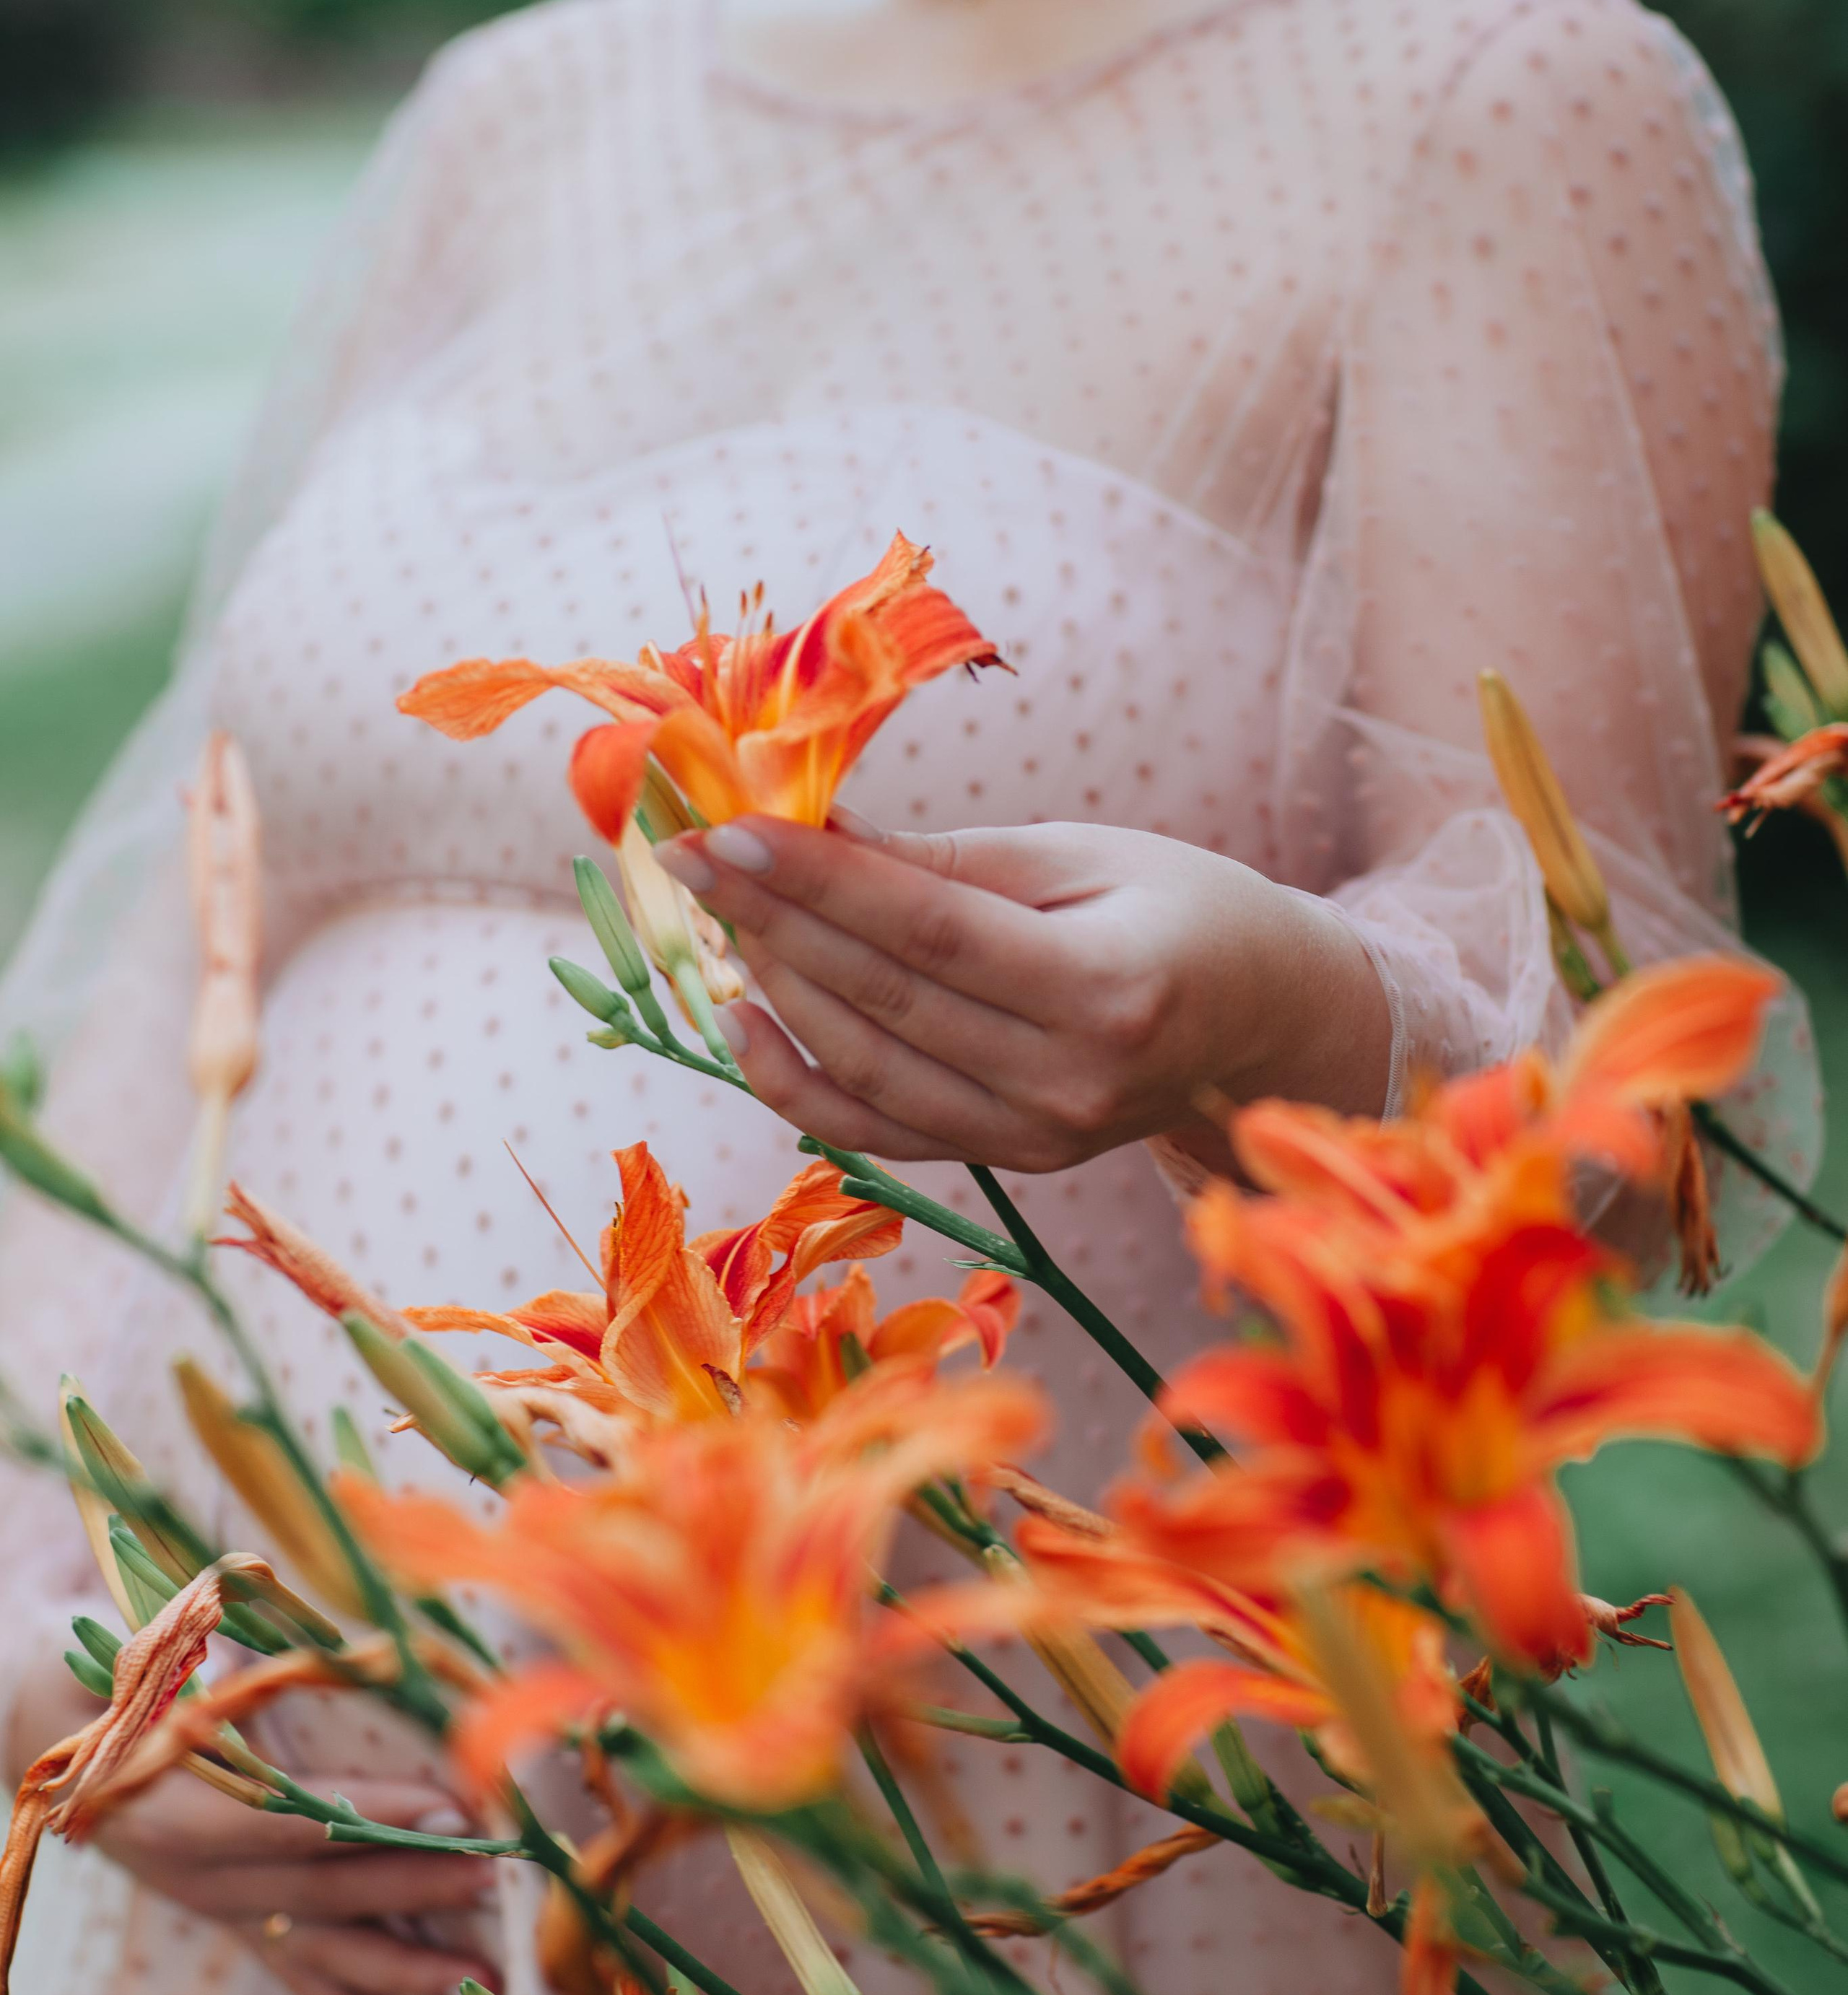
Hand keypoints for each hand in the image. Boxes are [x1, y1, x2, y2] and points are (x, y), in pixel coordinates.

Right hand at [8, 1652, 497, 1994]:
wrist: (48, 1741)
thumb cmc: (98, 1687)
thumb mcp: (138, 1664)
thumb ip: (203, 1662)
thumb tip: (273, 1649)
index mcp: (174, 1810)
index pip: (288, 1821)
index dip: (370, 1820)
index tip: (449, 1808)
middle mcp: (197, 1875)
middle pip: (317, 1890)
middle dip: (411, 1886)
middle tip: (493, 1874)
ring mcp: (214, 1906)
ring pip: (314, 1945)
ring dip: (399, 1964)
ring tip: (476, 1973)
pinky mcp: (225, 1917)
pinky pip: (288, 1971)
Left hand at [658, 814, 1391, 1173]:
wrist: (1267, 1018)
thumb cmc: (1182, 906)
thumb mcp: (1082, 855)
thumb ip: (948, 861)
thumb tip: (810, 831)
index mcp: (1111, 986)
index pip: (929, 932)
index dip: (817, 882)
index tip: (726, 830)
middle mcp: (1075, 1081)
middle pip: (887, 1001)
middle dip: (774, 922)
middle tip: (694, 857)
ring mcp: (1043, 1138)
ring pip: (869, 1070)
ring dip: (777, 991)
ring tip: (718, 917)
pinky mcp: (1016, 1164)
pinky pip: (882, 1131)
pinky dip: (799, 1081)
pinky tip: (743, 1020)